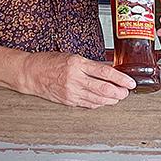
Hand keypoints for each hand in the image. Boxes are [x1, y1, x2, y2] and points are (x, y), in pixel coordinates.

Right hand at [21, 52, 135, 107]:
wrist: (31, 73)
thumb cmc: (49, 62)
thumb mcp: (72, 56)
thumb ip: (90, 64)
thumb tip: (108, 70)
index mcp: (77, 64)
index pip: (105, 72)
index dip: (120, 79)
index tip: (130, 82)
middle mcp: (75, 78)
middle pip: (104, 89)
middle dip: (119, 92)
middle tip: (126, 92)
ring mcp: (71, 91)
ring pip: (98, 99)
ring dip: (111, 99)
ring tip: (118, 97)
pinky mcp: (68, 101)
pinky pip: (88, 104)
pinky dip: (99, 103)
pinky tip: (104, 101)